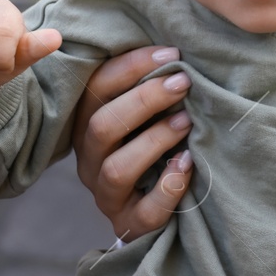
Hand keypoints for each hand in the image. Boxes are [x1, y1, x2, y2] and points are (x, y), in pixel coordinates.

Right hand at [72, 47, 194, 243]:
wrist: (153, 210)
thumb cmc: (154, 146)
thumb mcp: (144, 115)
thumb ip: (149, 87)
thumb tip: (178, 51)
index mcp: (87, 124)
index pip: (96, 87)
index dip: (132, 66)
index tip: (172, 54)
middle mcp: (89, 159)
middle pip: (102, 125)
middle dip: (145, 99)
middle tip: (184, 83)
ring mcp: (106, 194)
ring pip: (117, 168)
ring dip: (155, 141)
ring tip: (188, 121)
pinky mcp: (129, 223)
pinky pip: (144, 211)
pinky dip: (169, 188)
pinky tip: (188, 164)